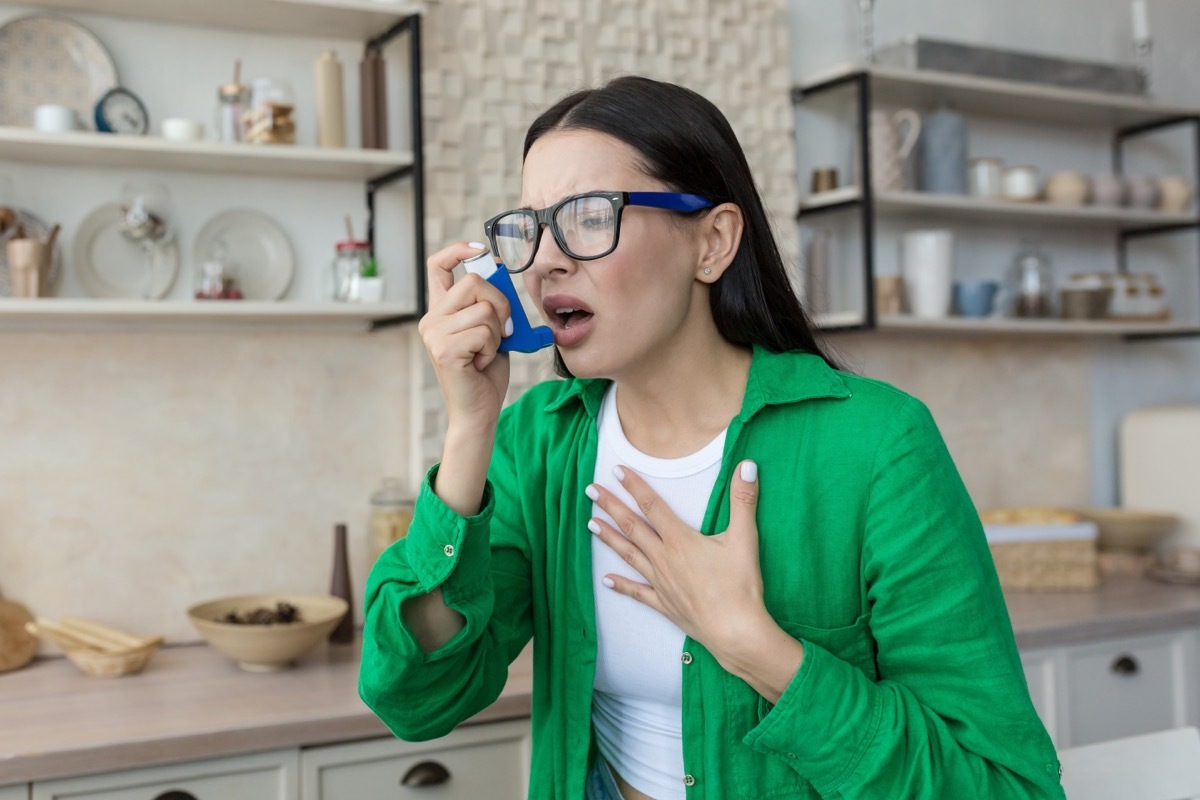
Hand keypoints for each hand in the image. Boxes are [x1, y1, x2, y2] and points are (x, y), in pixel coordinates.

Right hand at [418, 242, 511, 430]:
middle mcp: (431, 319)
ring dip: (498, 331)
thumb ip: (489, 303)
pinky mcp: (444, 350)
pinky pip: (484, 331)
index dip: (458, 250)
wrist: (479, 411)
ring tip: (487, 352)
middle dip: (501, 303)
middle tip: (505, 329)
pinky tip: (481, 363)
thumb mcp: (491, 329)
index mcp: (441, 311)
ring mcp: (434, 334)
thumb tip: (497, 270)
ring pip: (483, 309)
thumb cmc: (486, 373)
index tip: (480, 250)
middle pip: (474, 282)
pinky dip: (493, 348)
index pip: (438, 266)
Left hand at [587, 461, 771, 656]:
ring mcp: (661, 583)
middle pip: (632, 527)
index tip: (617, 470)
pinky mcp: (664, 604)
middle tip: (590, 491)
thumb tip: (748, 465)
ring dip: (609, 538)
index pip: (652, 505)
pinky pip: (638, 592)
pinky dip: (621, 586)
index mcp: (680, 540)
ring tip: (590, 525)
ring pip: (629, 555)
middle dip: (610, 506)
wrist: (734, 631)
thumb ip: (743, 500)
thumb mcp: (745, 538)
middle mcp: (664, 559)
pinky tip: (606, 581)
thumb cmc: (740, 586)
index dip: (634, 485)